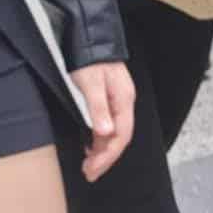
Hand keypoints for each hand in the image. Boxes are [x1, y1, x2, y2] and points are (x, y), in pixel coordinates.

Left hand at [73, 62, 136, 182]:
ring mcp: (118, 102)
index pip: (120, 136)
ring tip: (88, 164)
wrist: (90, 39)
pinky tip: (90, 145)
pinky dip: (100, 139)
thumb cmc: (90, 60)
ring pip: (115, 133)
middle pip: (120, 138)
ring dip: (102, 151)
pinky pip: (110, 125)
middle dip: (106, 158)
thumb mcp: (91, 84)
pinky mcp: (110, 100)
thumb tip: (104, 132)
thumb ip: (98, 108)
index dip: (107, 157)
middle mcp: (124, 103)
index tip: (92, 170)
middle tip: (89, 173)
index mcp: (124, 101)